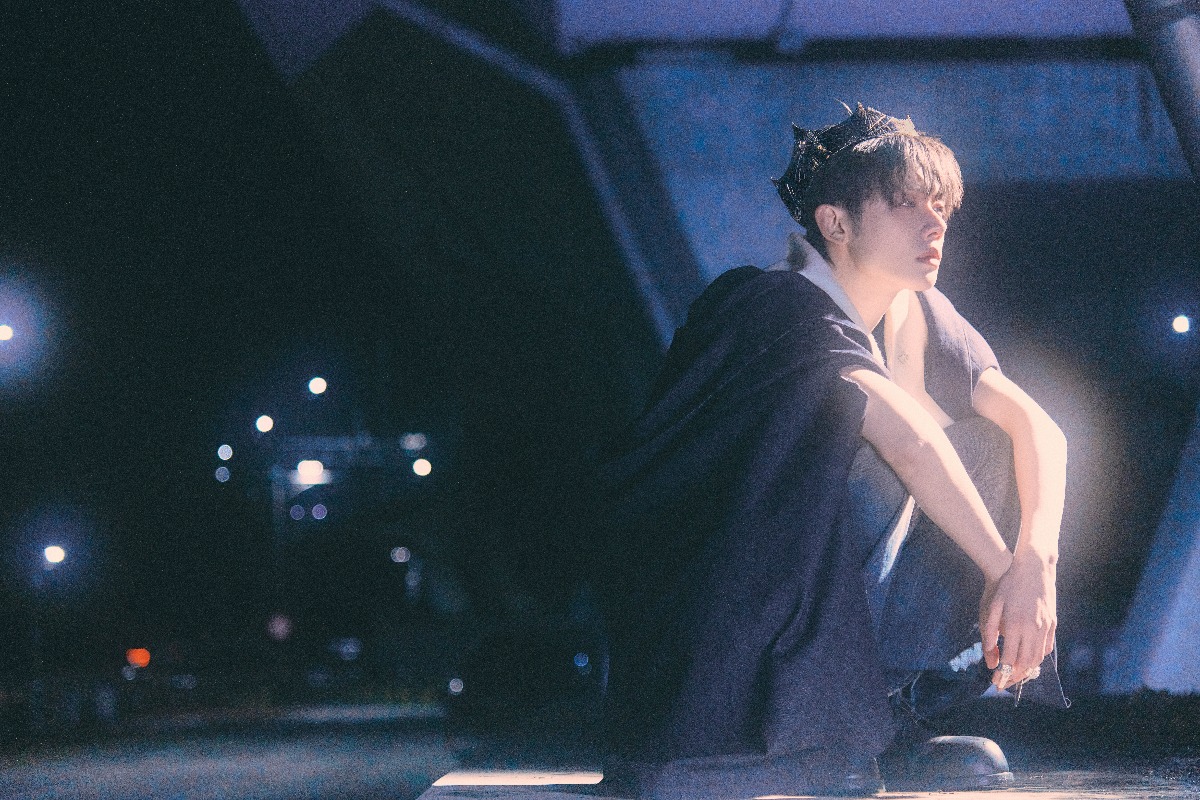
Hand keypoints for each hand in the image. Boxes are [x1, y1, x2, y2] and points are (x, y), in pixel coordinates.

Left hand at [980, 549, 1056, 689]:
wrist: (1032, 569)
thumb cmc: (1007, 587)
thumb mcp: (993, 607)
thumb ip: (990, 633)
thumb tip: (991, 657)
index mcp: (1015, 625)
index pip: (1010, 660)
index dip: (1003, 674)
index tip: (996, 682)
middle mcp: (1032, 629)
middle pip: (1026, 663)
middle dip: (1015, 677)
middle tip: (1005, 683)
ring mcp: (1045, 626)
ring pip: (1038, 657)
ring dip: (1028, 670)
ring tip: (1016, 674)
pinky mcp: (1052, 623)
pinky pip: (1047, 647)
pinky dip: (1038, 658)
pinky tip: (1029, 660)